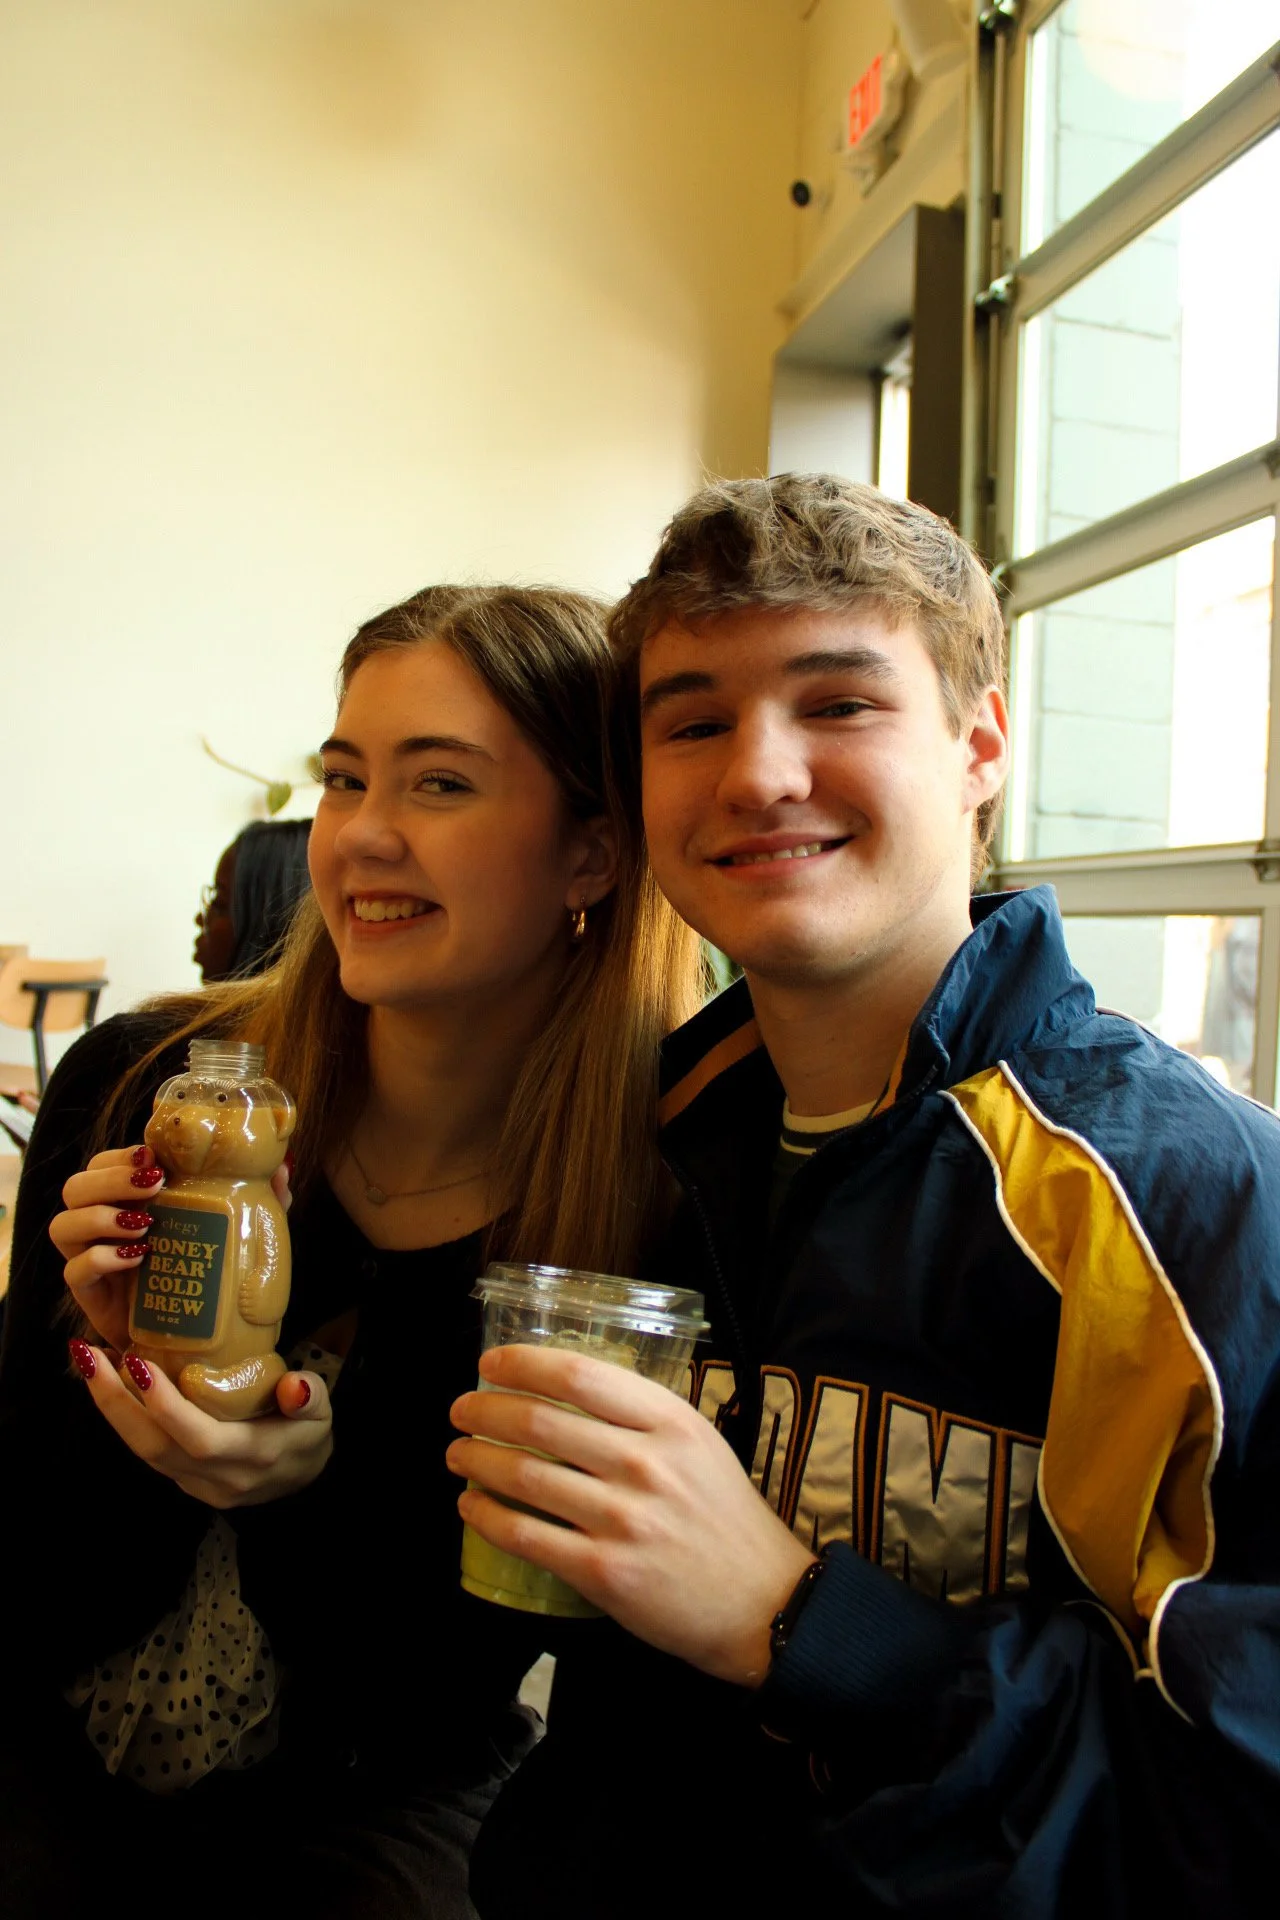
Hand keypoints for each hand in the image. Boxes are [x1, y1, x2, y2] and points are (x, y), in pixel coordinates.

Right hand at [51, 1144, 292, 1351]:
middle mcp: (104, 1224)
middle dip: (108, 1179)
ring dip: (98, 1217)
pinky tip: (134, 1259)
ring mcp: (93, 1258)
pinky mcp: (90, 1295)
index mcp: (131, 1201)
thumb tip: (283, 1167)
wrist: (197, 1338)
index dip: (119, 1156)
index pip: (104, 1163)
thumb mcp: (243, 1234)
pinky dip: (99, 1259)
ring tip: (144, 1225)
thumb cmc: (215, 1274)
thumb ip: (262, 1202)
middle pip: (76, 1186)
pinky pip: (73, 1272)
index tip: (154, 1158)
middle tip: (153, 1185)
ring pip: (62, 1224)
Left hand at [67, 1340, 332, 1507]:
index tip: (138, 1362)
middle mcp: (216, 1477)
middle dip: (115, 1402)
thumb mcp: (322, 1414)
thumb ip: (310, 1397)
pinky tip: (110, 1381)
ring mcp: (194, 1482)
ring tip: (89, 1360)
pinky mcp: (180, 1478)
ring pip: (141, 1449)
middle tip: (90, 1354)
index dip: (166, 1405)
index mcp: (252, 1457)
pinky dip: (123, 1415)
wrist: (302, 1481)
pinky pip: (145, 1448)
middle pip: (153, 1446)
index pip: (199, 1438)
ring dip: (110, 1406)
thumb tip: (295, 1384)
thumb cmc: (308, 1437)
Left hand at [448, 1345, 814, 1687]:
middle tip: (461, 1411)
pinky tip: (472, 1507)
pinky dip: (487, 1517)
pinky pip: (526, 1536)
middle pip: (540, 1421)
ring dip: (476, 1461)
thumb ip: (642, 1418)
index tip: (492, 1364)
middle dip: (485, 1411)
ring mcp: (622, 1520)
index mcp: (670, 1422)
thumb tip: (567, 1395)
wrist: (763, 1603)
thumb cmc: (726, 1519)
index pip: (579, 1375)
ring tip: (459, 1455)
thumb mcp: (700, 1444)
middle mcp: (644, 1463)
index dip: (523, 1364)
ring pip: (524, 1476)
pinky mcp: (604, 1573)